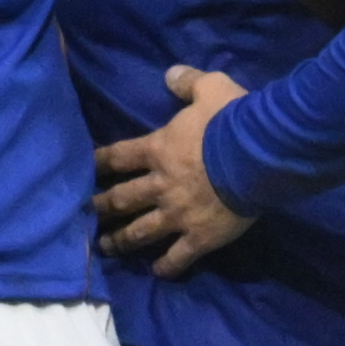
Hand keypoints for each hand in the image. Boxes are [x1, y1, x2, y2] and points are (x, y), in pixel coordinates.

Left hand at [93, 65, 258, 277]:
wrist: (259, 155)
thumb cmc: (233, 120)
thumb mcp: (211, 87)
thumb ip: (188, 82)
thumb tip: (170, 74)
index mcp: (159, 149)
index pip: (118, 156)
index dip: (99, 163)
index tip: (84, 170)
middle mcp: (160, 185)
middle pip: (122, 198)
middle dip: (102, 207)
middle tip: (86, 214)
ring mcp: (178, 215)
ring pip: (141, 231)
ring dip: (122, 240)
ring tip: (106, 247)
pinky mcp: (200, 237)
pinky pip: (178, 256)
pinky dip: (167, 266)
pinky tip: (158, 271)